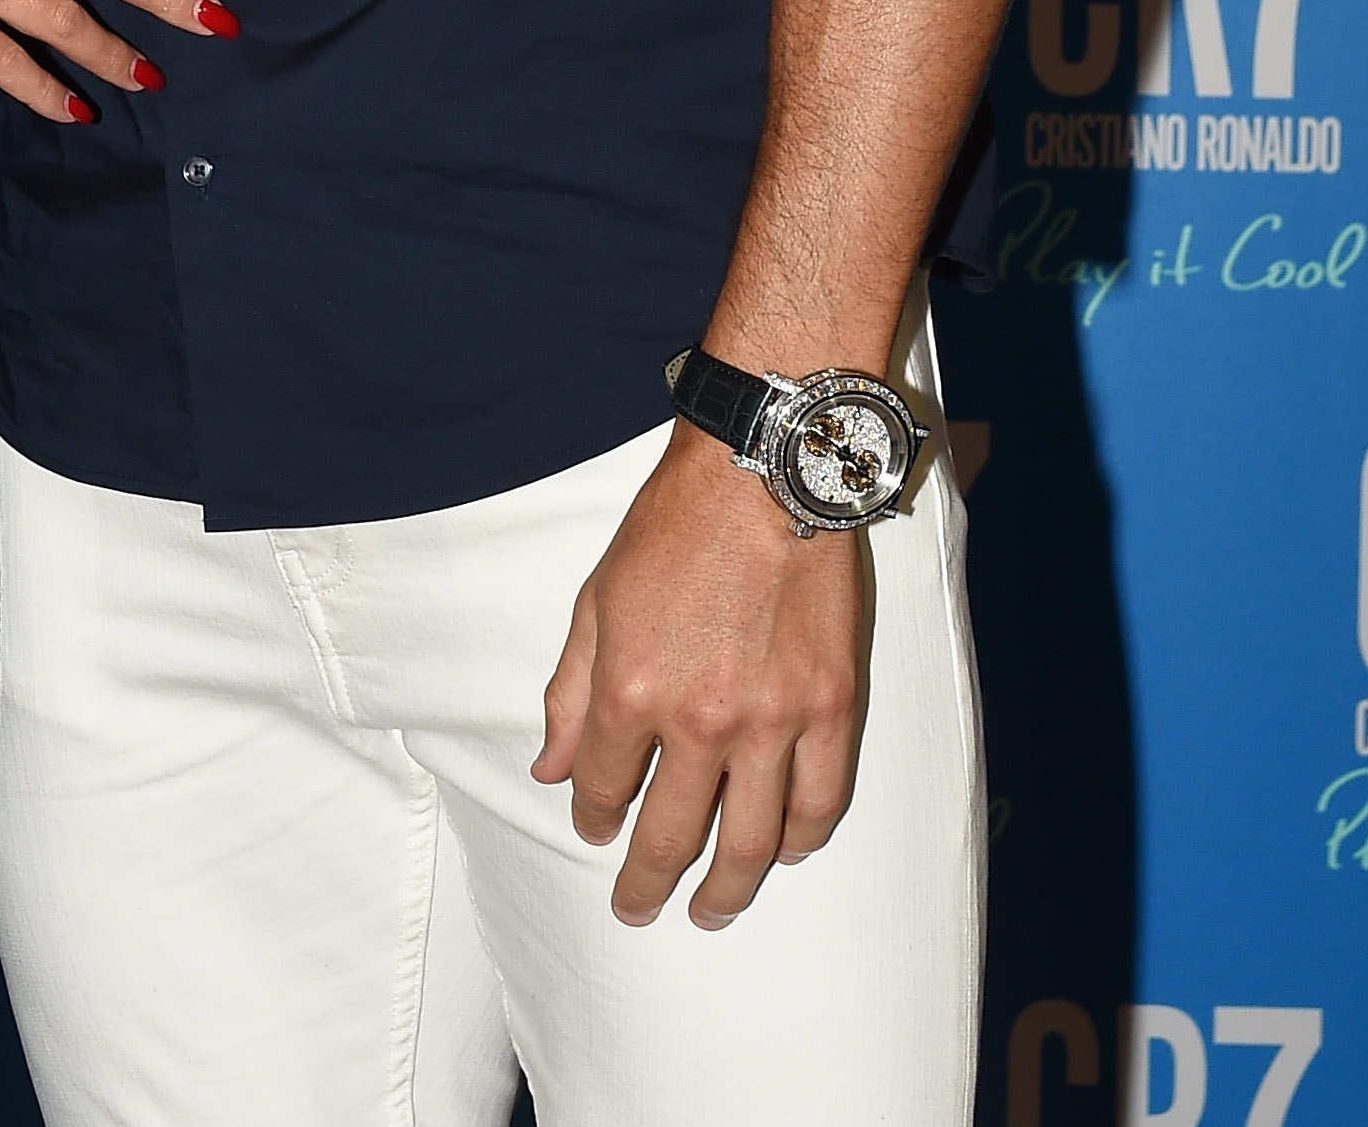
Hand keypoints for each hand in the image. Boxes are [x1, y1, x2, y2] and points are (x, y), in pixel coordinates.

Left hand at [532, 426, 866, 928]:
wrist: (761, 473)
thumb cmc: (671, 528)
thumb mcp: (595, 601)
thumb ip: (571, 694)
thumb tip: (551, 770)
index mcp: (632, 691)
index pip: (604, 789)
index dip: (593, 818)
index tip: (594, 828)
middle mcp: (701, 721)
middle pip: (672, 835)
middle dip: (648, 884)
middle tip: (638, 909)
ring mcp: (773, 721)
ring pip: (751, 842)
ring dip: (727, 890)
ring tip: (709, 911)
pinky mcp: (832, 707)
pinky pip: (820, 803)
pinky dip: (800, 840)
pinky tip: (782, 853)